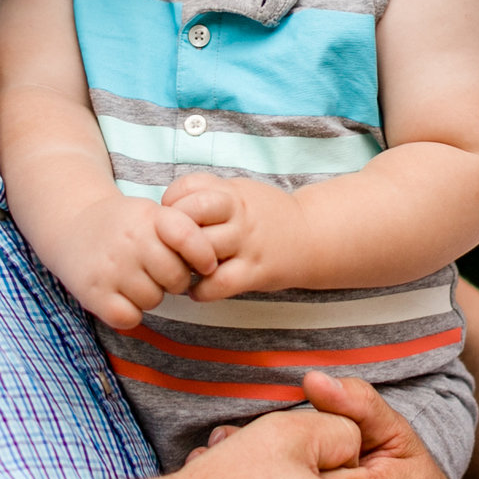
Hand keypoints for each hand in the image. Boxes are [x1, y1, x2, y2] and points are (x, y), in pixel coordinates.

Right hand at [42, 195, 221, 329]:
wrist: (72, 224)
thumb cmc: (124, 225)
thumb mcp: (152, 213)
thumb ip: (182, 232)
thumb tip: (210, 268)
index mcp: (149, 217)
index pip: (188, 237)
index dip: (204, 255)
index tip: (206, 265)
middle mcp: (129, 241)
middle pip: (176, 278)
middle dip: (174, 280)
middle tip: (158, 272)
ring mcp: (110, 268)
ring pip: (153, 300)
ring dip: (149, 296)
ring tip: (134, 279)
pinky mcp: (93, 294)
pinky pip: (129, 318)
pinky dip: (129, 313)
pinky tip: (121, 296)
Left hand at [158, 174, 313, 298]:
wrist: (312, 236)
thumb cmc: (265, 215)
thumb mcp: (240, 192)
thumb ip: (208, 195)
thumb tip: (165, 209)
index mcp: (232, 192)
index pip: (188, 187)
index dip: (171, 202)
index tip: (171, 216)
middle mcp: (239, 215)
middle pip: (190, 215)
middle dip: (172, 232)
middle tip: (169, 246)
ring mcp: (248, 243)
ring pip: (202, 250)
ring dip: (183, 264)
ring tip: (181, 270)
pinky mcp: (255, 272)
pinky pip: (219, 283)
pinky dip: (201, 291)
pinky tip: (198, 289)